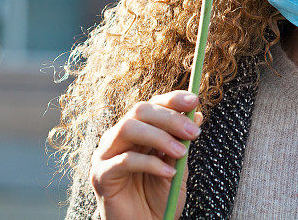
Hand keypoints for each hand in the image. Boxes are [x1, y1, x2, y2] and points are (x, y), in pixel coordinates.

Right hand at [89, 90, 203, 219]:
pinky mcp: (100, 175)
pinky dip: (150, 163)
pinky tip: (168, 173)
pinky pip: (124, 160)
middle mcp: (118, 137)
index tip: (195, 101)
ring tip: (182, 153)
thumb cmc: (158, 197)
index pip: (152, 104)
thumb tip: (197, 114)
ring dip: (160, 137)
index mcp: (136, 131)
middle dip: (170, 118)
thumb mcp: (177, 165)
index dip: (172, 99)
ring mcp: (105, 154)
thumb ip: (182, 140)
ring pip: (128, 128)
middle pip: (140, 111)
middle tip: (194, 132)